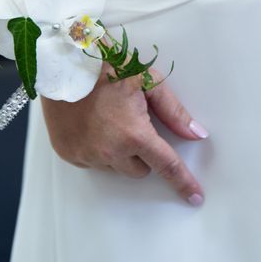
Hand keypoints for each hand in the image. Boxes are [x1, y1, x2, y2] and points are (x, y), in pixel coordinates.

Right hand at [41, 62, 208, 206]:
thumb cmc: (107, 68)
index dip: (183, 182)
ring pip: (115, 167)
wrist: (64, 64)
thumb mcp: (147, 82)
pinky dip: (96, 149)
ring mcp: (87, 155)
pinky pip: (92, 162)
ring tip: (106, 119)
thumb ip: (173, 111)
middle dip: (141, 152)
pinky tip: (90, 124)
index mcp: (134, 134)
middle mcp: (110, 151)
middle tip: (130, 123)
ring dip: (117, 151)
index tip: (195, 197)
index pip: (166, 165)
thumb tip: (196, 134)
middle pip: (140, 170)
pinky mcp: (69, 154)